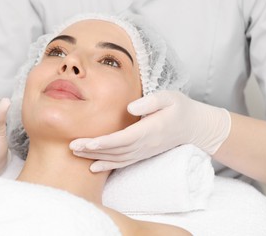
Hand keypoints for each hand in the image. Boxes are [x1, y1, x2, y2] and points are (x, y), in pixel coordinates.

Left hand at [70, 90, 230, 171]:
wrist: (194, 126)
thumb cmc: (180, 107)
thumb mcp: (170, 97)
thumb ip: (151, 101)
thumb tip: (130, 107)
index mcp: (150, 130)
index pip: (122, 139)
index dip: (103, 143)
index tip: (86, 142)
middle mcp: (145, 144)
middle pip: (115, 150)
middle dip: (92, 150)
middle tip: (71, 147)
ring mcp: (144, 151)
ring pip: (116, 158)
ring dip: (95, 157)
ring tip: (75, 153)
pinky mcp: (143, 153)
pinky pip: (123, 163)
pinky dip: (107, 166)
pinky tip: (93, 167)